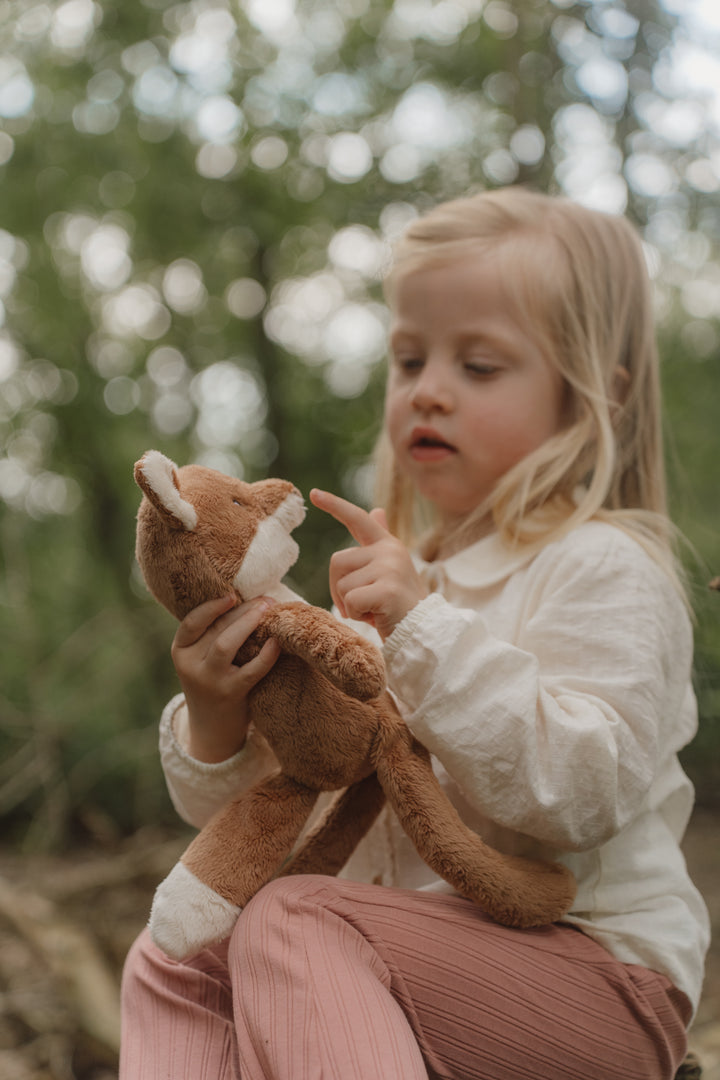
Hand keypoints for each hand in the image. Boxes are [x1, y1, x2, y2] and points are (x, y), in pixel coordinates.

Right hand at [171, 595, 280, 762]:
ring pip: (226, 644)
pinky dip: (266, 655)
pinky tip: (277, 643)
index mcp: (181, 650)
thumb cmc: (215, 682)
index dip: (211, 606)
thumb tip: (249, 598)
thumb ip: (215, 634)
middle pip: (216, 629)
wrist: (213, 730)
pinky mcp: (230, 695)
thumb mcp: (204, 658)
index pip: (192, 622)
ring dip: (249, 624)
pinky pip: (250, 671)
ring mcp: (209, 681)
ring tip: (270, 611)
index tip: (232, 594)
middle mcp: (190, 665)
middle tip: (266, 600)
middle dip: (242, 611)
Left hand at [310, 489, 427, 640]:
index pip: (357, 519)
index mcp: (387, 544)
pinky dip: (356, 615)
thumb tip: (377, 510)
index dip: (335, 505)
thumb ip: (379, 541)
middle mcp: (389, 551)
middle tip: (361, 604)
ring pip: (342, 585)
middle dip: (338, 588)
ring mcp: (389, 569)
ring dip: (349, 605)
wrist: (422, 632)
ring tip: (373, 610)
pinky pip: (350, 601)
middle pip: (336, 561)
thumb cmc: (399, 604)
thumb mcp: (389, 569)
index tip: (314, 493)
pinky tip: (376, 617)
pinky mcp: (387, 590)